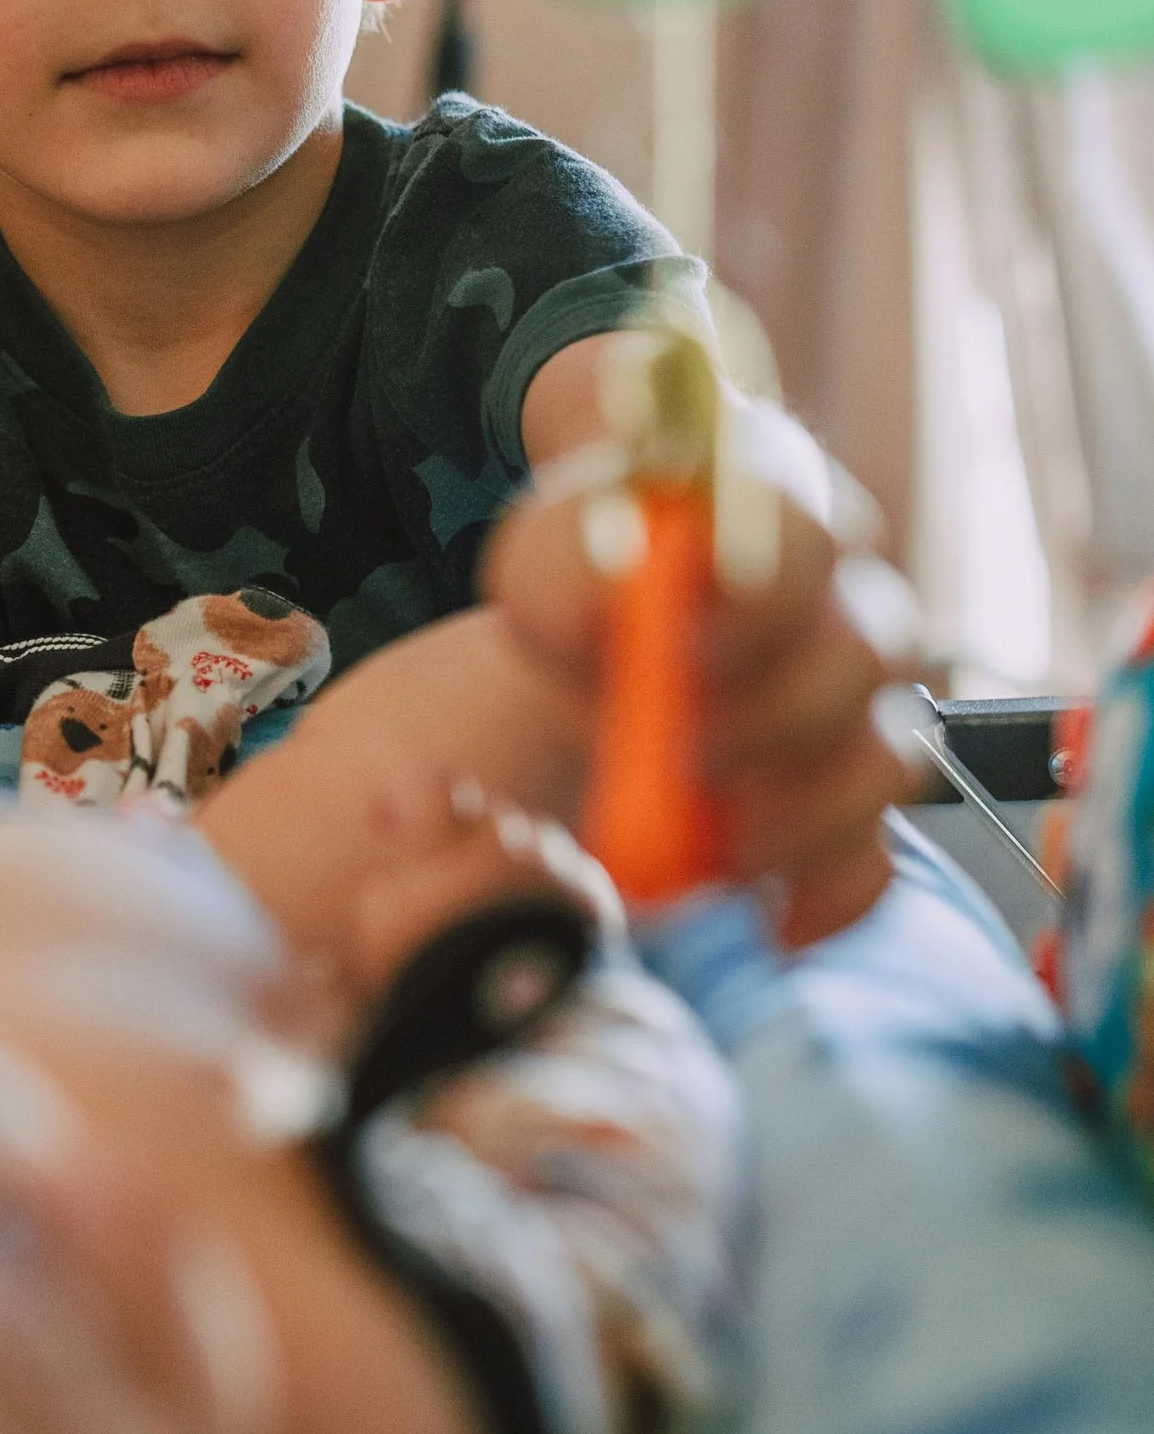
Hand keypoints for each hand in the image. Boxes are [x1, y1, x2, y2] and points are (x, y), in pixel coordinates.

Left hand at [485, 483, 926, 947]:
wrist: (588, 654)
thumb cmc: (581, 583)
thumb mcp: (547, 560)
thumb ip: (572, 555)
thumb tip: (617, 561)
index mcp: (777, 514)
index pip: (809, 537)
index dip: (763, 600)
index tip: (686, 652)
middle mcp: (843, 600)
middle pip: (868, 653)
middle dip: (779, 718)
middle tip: (688, 758)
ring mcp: (857, 703)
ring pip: (887, 758)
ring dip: (806, 811)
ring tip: (720, 843)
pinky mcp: (841, 796)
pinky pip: (876, 851)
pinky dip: (830, 893)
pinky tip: (771, 919)